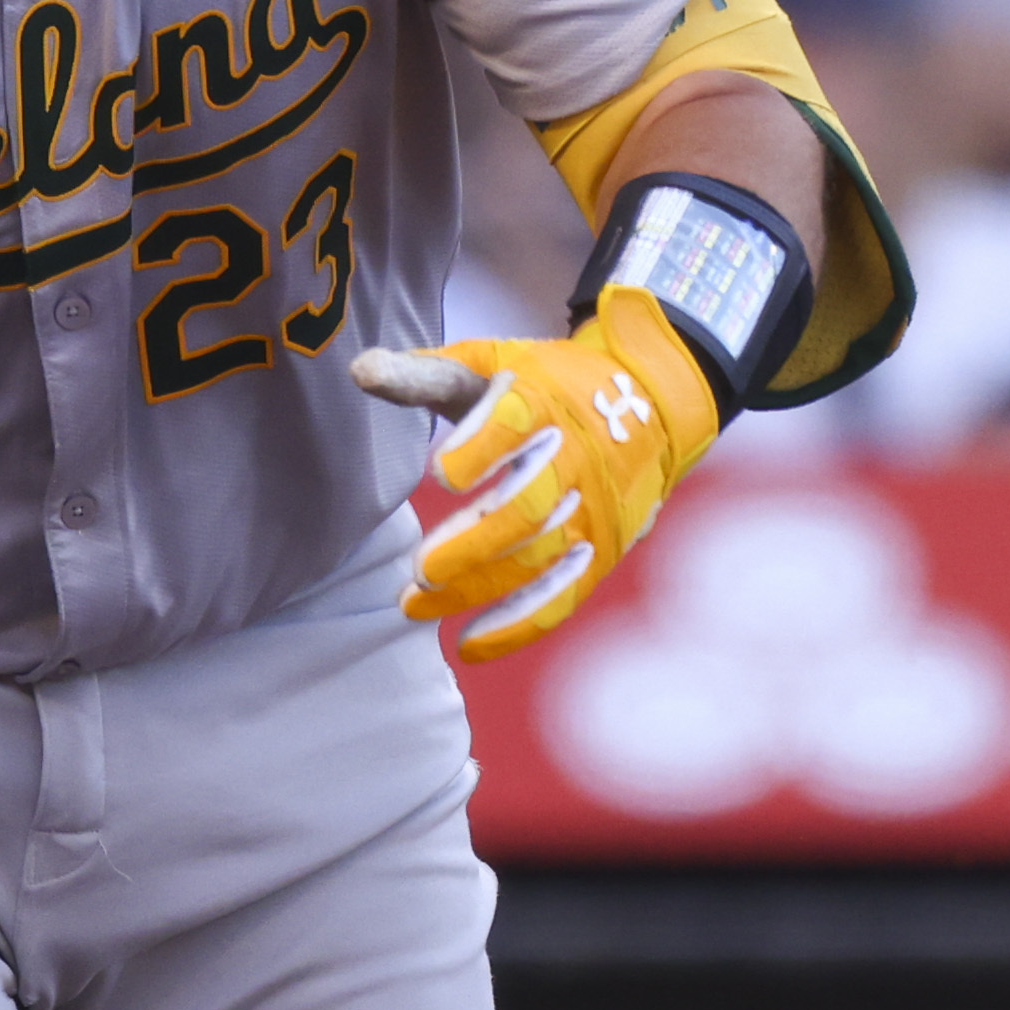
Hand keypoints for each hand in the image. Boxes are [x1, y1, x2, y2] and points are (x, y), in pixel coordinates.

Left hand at [352, 288, 722, 657]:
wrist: (650, 402)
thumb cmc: (545, 387)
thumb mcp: (491, 367)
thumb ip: (424, 375)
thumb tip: (359, 370)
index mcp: (545, 400)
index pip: (516, 423)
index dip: (481, 447)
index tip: (441, 472)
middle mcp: (576, 457)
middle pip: (528, 507)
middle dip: (473, 543)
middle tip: (419, 571)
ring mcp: (593, 509)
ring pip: (540, 558)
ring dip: (480, 588)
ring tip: (417, 605)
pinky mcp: (602, 548)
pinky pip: (565, 595)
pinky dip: (519, 624)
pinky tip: (470, 643)